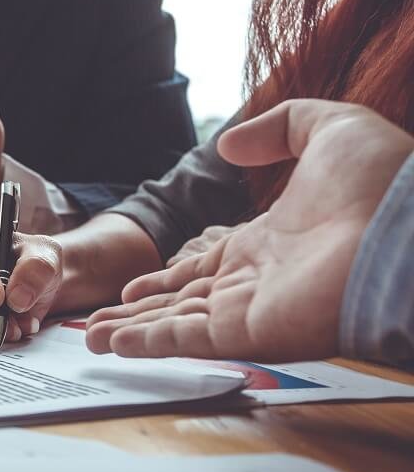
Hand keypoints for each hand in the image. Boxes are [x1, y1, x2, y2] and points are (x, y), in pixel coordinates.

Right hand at [86, 100, 413, 361]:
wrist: (409, 230)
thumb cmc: (384, 183)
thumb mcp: (331, 129)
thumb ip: (278, 128)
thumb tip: (229, 143)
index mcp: (267, 243)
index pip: (203, 267)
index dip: (165, 278)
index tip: (133, 287)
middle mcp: (254, 283)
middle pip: (180, 302)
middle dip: (137, 312)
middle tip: (95, 322)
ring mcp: (250, 310)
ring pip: (175, 324)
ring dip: (131, 331)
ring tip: (89, 337)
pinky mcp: (249, 333)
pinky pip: (187, 339)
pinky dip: (149, 343)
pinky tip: (114, 343)